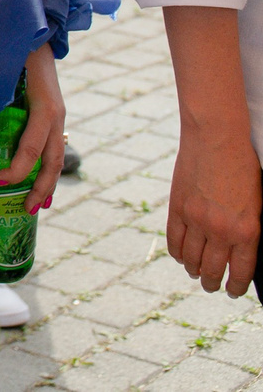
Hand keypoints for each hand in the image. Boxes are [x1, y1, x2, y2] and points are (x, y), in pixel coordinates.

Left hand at [0, 46, 64, 212]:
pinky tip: (38, 180)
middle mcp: (56, 109)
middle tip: (26, 208)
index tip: (0, 180)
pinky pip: (50, 142)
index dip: (20, 166)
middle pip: (54, 155)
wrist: (25, 19)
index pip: (35, 143)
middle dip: (41, 184)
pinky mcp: (49, 109)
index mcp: (45, 100)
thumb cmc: (3, 43)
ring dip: (48, 180)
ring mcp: (56, 110)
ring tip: (37, 205)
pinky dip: (45, 163)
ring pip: (56, 152)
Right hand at [168, 121, 261, 294]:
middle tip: (212, 286)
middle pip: (212, 269)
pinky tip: (181, 256)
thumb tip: (237, 253)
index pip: (239, 272)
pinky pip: (174, 240)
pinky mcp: (177, 207)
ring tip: (195, 273)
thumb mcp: (255, 205)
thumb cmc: (244, 168)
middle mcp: (220, 230)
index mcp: (247, 231)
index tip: (233, 291)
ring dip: (193, 270)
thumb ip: (246, 230)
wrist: (218, 138)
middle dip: (212, 282)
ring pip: (191, 258)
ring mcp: (196, 219)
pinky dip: (177, 252)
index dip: (235, 287)